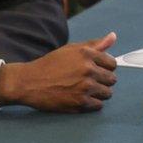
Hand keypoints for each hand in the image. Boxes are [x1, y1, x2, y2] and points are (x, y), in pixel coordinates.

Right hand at [0, 32, 117, 111]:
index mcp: (86, 54)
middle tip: (87, 81)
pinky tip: (79, 97)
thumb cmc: (50, 65)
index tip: (95, 71)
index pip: (112, 64)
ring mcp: (85, 87)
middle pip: (112, 79)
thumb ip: (94, 45)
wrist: (29, 82)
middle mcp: (88, 69)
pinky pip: (99, 105)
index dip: (104, 68)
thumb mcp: (70, 50)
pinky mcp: (81, 102)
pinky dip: (91, 103)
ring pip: (107, 93)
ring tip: (83, 89)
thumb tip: (113, 36)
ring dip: (98, 93)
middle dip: (102, 81)